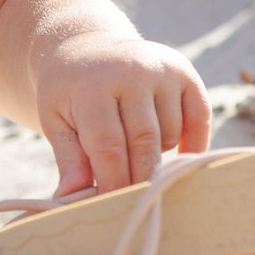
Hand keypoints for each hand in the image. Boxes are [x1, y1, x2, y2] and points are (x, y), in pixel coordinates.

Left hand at [37, 32, 210, 196]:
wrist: (86, 46)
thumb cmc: (68, 92)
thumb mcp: (56, 118)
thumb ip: (68, 157)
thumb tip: (69, 198)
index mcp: (92, 86)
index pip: (108, 145)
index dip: (112, 182)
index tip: (112, 209)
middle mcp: (131, 72)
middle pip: (143, 142)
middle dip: (139, 179)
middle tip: (133, 205)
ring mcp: (161, 70)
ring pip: (169, 135)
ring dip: (155, 155)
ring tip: (133, 153)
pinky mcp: (184, 72)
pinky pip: (199, 119)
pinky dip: (192, 144)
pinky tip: (178, 157)